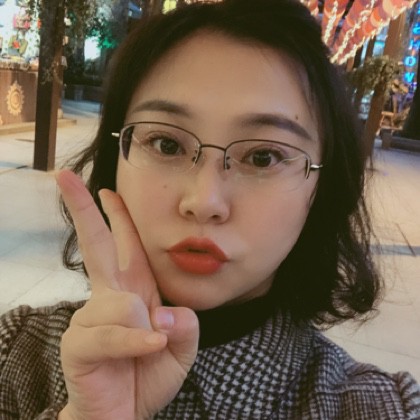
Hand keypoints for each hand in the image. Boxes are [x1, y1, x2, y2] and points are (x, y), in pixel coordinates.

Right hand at [56, 170, 198, 419]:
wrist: (127, 414)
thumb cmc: (150, 373)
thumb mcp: (181, 345)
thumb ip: (184, 324)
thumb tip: (162, 314)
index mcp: (133, 290)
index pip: (123, 244)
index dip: (116, 217)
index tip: (108, 189)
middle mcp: (109, 297)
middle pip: (94, 244)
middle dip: (82, 208)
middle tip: (64, 176)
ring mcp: (91, 318)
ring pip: (121, 301)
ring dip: (143, 324)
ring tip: (151, 346)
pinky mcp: (81, 344)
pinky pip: (114, 332)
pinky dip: (137, 340)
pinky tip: (150, 346)